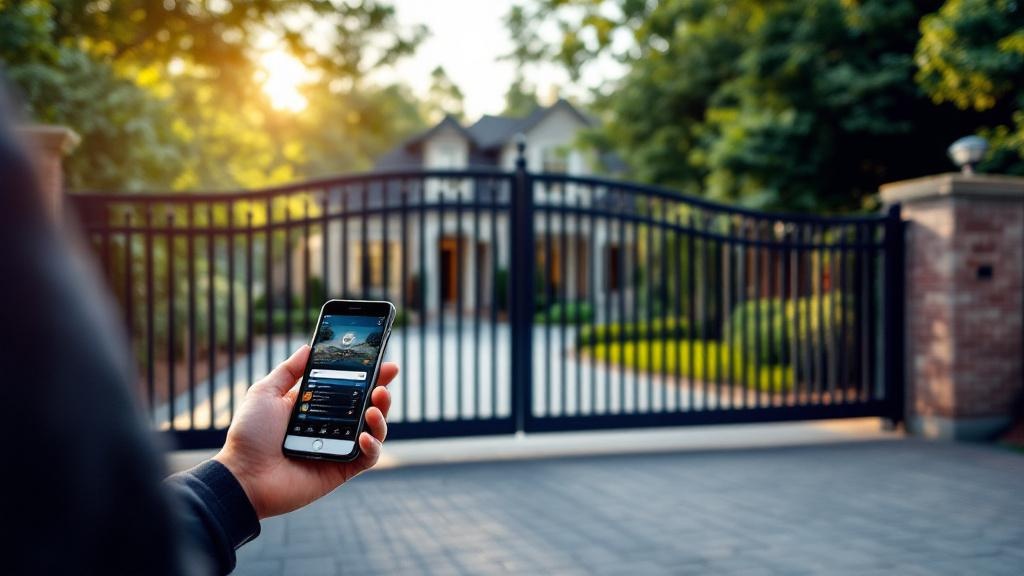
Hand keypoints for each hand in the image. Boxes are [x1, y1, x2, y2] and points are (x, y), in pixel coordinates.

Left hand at [213, 345, 396, 518]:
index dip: (368, 374)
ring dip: (381, 416)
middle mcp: (331, 426)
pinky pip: (368, 457)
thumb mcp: (265, 393)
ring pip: (374, 430)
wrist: (243, 476)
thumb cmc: (250, 435)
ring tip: (374, 407)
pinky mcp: (343, 469)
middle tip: (385, 381)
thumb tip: (308, 347)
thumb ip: (288, 370)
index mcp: (315, 406)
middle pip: (367, 406)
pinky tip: (363, 436)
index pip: (348, 387)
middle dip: (381, 391)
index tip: (383, 362)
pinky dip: (372, 445)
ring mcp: (339, 447)